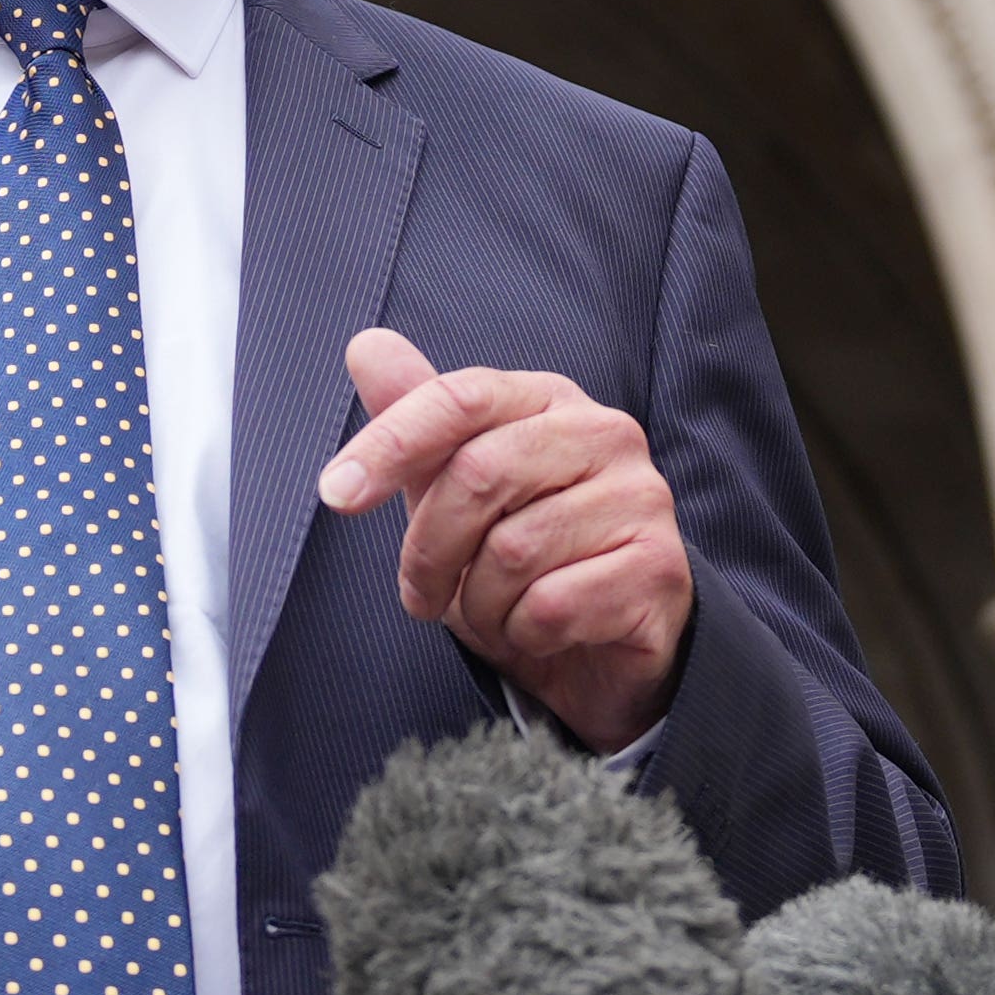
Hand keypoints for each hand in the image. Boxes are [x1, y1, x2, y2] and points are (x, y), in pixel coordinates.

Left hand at [314, 324, 691, 749]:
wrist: (604, 649)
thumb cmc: (525, 559)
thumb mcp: (454, 492)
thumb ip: (417, 421)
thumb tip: (366, 345)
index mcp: (549, 400)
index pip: (460, 398)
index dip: (391, 442)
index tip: (336, 493)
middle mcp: (604, 434)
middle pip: (478, 474)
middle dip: (429, 549)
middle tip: (420, 594)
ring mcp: (641, 499)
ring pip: (512, 551)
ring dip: (478, 603)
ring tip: (492, 611)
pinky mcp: (658, 568)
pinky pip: (551, 605)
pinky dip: (522, 633)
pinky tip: (536, 632)